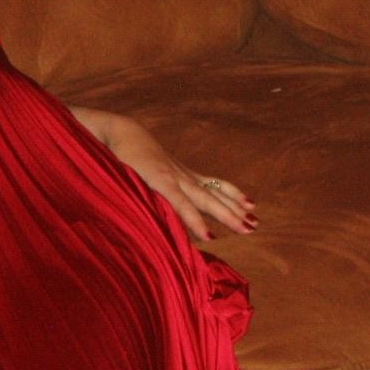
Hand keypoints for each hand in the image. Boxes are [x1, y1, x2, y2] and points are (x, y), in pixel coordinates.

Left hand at [73, 108, 257, 241]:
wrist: (122, 132)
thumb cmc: (115, 160)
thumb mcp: (117, 180)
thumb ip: (130, 198)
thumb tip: (143, 222)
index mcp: (157, 179)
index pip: (179, 203)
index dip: (193, 221)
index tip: (209, 237)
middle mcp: (175, 176)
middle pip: (205, 198)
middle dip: (227, 216)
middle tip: (248, 231)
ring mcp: (183, 172)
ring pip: (213, 191)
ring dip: (234, 207)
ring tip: (254, 222)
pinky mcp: (186, 171)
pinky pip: (212, 183)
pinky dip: (230, 192)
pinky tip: (248, 202)